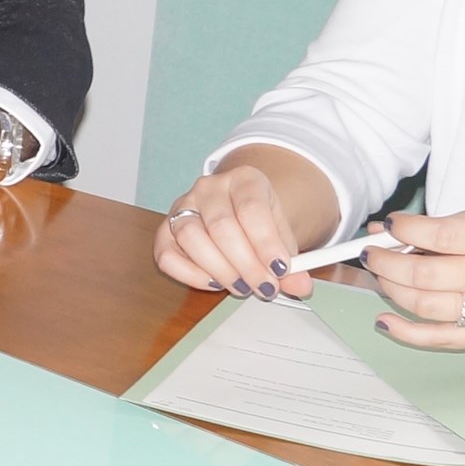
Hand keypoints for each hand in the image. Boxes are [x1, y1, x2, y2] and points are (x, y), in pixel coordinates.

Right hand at [158, 162, 318, 300]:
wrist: (240, 210)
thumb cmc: (261, 223)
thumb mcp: (283, 235)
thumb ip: (293, 263)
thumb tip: (300, 286)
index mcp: (243, 179)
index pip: (251, 208)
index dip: (266, 243)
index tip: (280, 270)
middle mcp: (208, 187)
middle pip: (222, 226)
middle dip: (246, 265)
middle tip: (264, 287)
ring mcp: (182, 206)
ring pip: (191, 238)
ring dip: (220, 270)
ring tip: (242, 287)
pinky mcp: (164, 230)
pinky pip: (167, 256)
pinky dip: (191, 275)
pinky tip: (214, 282)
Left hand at [361, 210, 464, 350]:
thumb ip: (446, 226)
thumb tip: (391, 228)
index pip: (439, 236)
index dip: (404, 230)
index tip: (388, 225)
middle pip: (424, 275)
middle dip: (385, 262)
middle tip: (370, 254)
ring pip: (423, 305)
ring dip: (389, 289)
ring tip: (379, 276)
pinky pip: (436, 339)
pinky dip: (403, 331)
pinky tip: (384, 319)